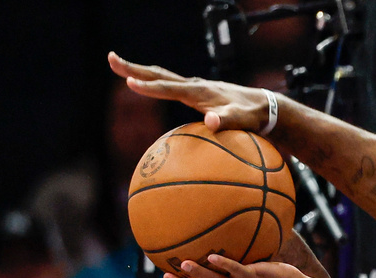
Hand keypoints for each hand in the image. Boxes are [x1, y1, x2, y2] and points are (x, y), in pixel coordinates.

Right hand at [107, 52, 272, 132]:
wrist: (265, 107)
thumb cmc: (253, 116)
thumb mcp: (242, 120)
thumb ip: (227, 121)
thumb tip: (210, 120)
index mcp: (200, 92)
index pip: (169, 88)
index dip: (149, 87)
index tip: (129, 82)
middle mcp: (195, 85)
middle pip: (159, 74)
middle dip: (134, 68)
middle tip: (110, 59)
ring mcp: (195, 88)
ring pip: (162, 77)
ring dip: (140, 72)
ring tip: (120, 69)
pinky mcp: (197, 93)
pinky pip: (170, 86)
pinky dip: (154, 82)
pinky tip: (148, 85)